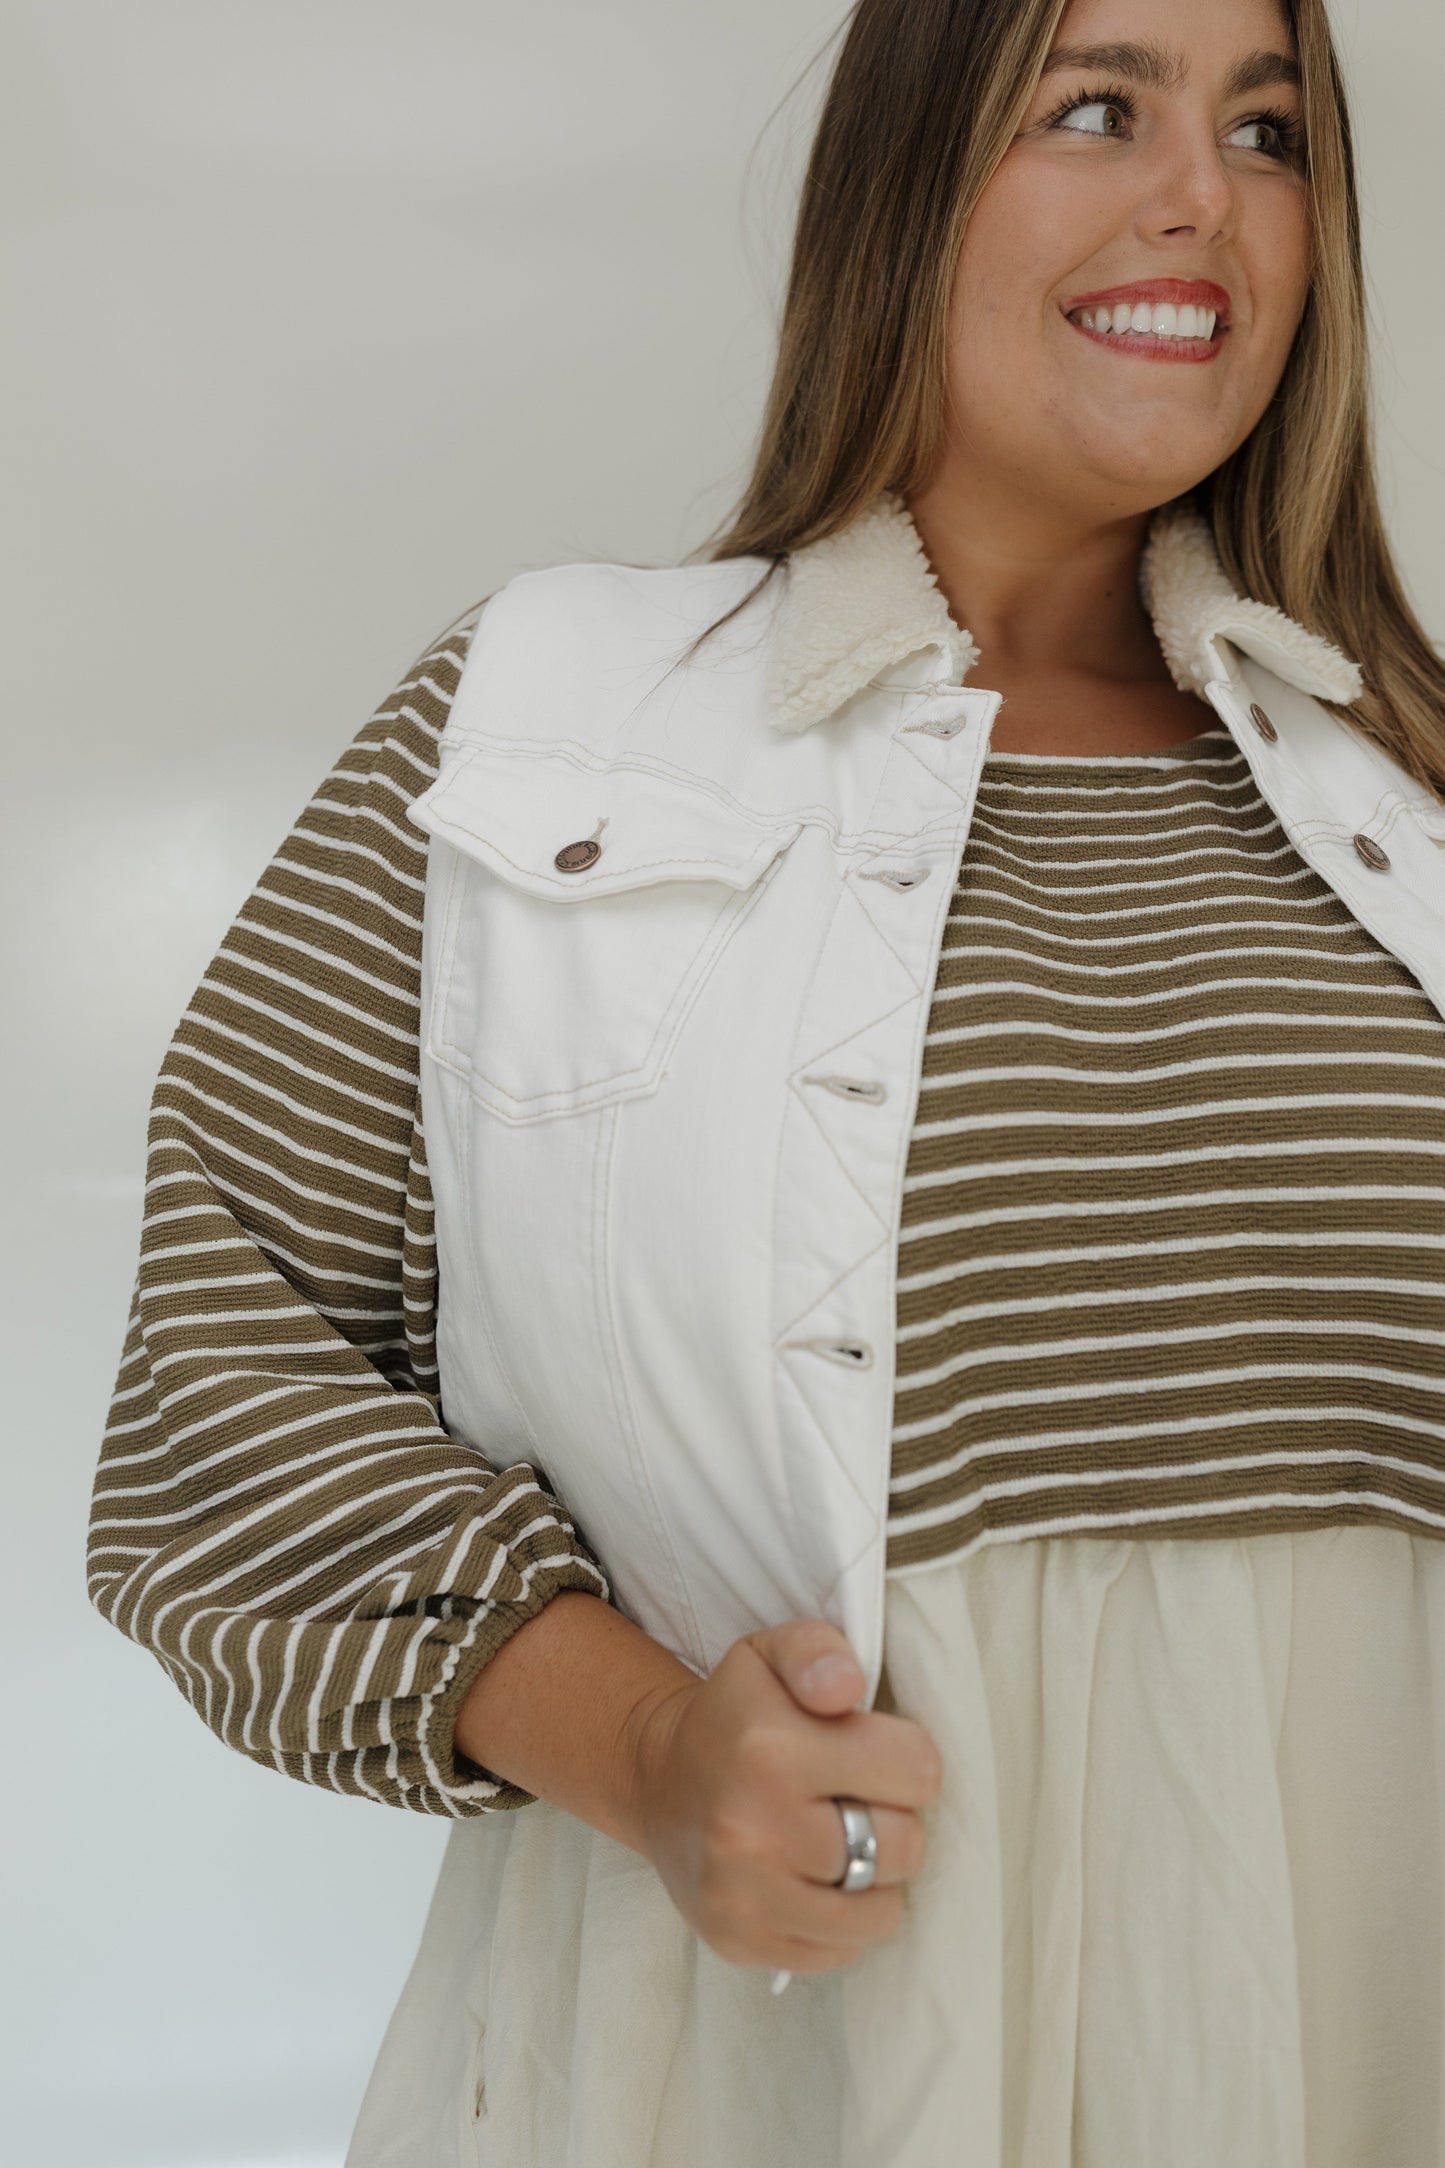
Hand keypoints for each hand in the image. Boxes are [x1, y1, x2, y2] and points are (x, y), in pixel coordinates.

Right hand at [623, 1617, 942, 1974]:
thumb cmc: (738, 1717)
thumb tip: (847, 1687)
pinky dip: (842, 1920)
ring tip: (841, 1843)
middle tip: (856, 1801)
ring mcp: (744, 1896)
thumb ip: (819, 1651)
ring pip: (882, 1913)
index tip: (874, 1752)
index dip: (907, 1758)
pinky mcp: (742, 1943)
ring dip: (875, 1879)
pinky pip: (842, 1952)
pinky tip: (813, 1880)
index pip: (917, 1770)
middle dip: (895, 1820)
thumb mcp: (772, 1654)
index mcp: (772, 1748)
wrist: (660, 1782)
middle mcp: (754, 1828)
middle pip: (906, 1846)